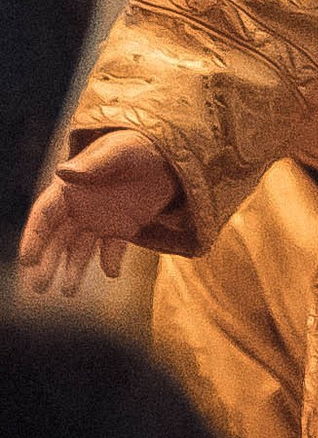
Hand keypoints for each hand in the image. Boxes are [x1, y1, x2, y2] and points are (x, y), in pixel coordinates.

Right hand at [17, 129, 177, 297]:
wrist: (170, 154)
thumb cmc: (140, 145)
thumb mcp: (120, 151)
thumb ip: (95, 164)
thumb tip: (63, 172)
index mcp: (70, 187)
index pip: (44, 215)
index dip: (34, 237)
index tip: (27, 260)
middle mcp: (80, 207)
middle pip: (57, 239)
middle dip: (47, 262)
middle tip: (39, 287)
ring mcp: (100, 218)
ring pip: (79, 248)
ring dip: (73, 269)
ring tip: (68, 292)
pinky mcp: (123, 227)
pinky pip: (112, 249)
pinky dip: (110, 261)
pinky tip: (113, 272)